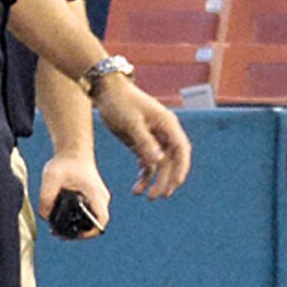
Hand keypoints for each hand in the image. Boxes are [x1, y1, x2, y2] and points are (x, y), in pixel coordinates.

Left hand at [37, 153, 109, 234]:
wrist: (73, 151)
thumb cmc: (64, 162)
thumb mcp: (51, 178)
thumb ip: (46, 197)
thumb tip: (45, 216)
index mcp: (95, 194)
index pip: (101, 221)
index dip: (89, 233)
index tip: (73, 234)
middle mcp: (101, 198)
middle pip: (96, 225)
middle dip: (79, 233)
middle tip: (59, 234)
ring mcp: (98, 199)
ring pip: (92, 221)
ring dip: (78, 227)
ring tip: (58, 229)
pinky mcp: (93, 198)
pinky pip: (89, 215)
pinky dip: (77, 220)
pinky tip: (62, 220)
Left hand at [92, 78, 191, 197]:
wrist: (106, 90)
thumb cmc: (121, 102)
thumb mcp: (131, 122)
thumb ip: (145, 142)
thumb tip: (159, 162)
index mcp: (167, 124)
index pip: (181, 149)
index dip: (181, 168)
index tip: (175, 184)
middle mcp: (164, 133)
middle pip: (172, 161)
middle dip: (166, 180)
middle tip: (156, 196)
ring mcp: (154, 139)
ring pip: (161, 165)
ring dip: (155, 181)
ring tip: (147, 196)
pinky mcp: (143, 144)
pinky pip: (148, 164)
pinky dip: (144, 176)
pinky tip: (137, 188)